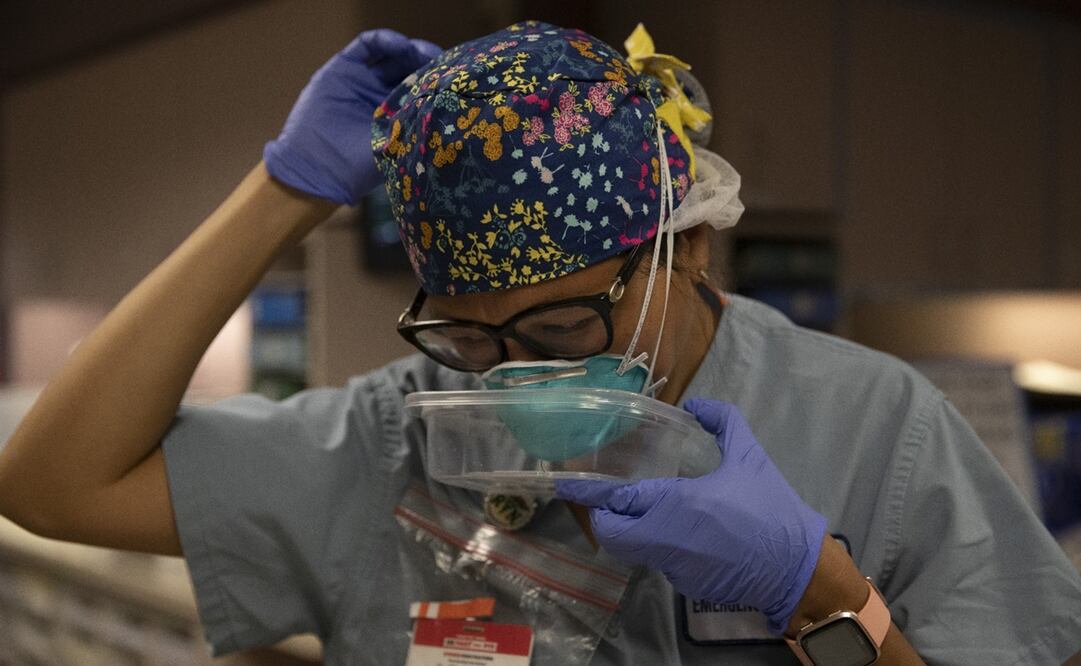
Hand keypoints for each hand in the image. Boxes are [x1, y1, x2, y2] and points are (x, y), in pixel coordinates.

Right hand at [263, 29, 440, 204]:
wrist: (318, 167)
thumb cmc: (362, 165)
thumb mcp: (401, 141)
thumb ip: (421, 118)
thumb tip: (451, 99)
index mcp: (401, 114)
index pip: (426, 88)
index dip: (440, 80)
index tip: (454, 78)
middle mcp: (384, 94)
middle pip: (412, 67)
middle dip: (428, 62)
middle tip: (440, 62)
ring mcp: (365, 80)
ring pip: (393, 54)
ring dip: (410, 50)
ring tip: (421, 53)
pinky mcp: (344, 68)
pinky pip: (367, 45)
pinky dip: (385, 40)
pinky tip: (400, 45)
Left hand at [555, 398, 826, 633]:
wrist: (796, 568)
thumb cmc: (770, 509)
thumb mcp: (750, 456)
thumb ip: (722, 422)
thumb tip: (696, 402)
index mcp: (677, 504)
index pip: (618, 502)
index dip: (588, 494)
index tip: (565, 483)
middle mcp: (666, 538)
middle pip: (613, 534)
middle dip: (605, 517)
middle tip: (610, 497)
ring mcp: (673, 565)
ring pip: (633, 548)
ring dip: (631, 530)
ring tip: (642, 507)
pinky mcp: (684, 583)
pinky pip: (657, 560)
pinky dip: (657, 544)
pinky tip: (675, 528)